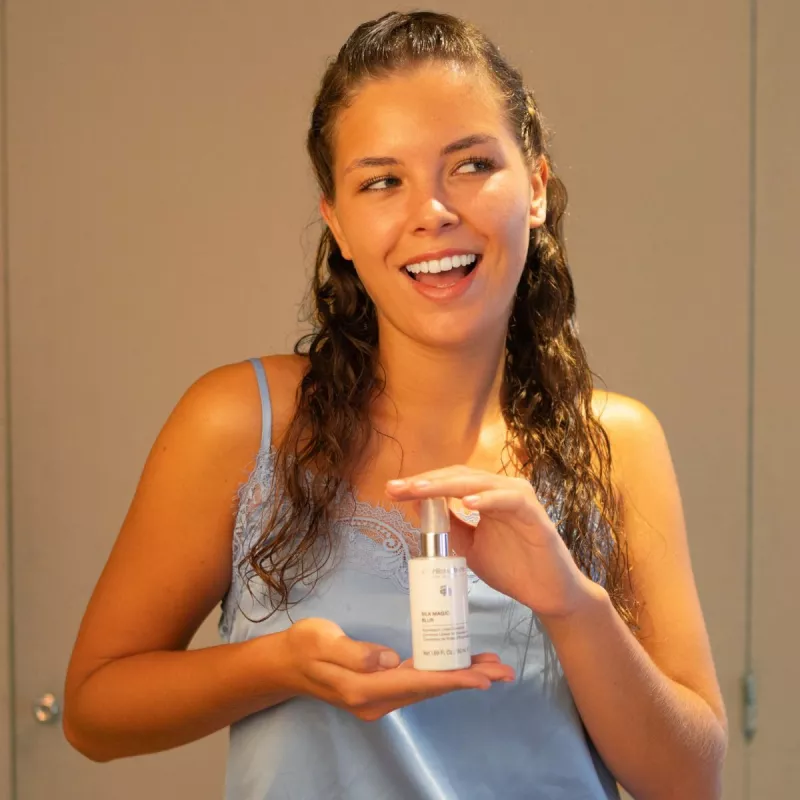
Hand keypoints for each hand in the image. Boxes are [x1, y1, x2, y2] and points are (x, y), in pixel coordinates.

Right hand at [280, 618, 513, 720]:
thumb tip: (389, 660)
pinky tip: (459, 667)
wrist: (285, 664)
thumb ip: (354, 653)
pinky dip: (442, 675)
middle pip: (431, 689)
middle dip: (468, 679)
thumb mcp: (322, 641)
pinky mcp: (380, 689)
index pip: (417, 683)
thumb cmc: (303, 646)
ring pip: (428, 688)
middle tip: (504, 671)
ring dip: (460, 677)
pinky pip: (418, 683)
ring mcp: (379, 698)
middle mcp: (377, 699)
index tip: (481, 678)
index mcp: (364, 688)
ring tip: (492, 668)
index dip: (451, 679)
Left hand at [386, 466, 596, 620]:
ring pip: (479, 483)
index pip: (449, 481)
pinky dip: (488, 499)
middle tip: (398, 488)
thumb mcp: (468, 547)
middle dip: (426, 482)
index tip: (392, 490)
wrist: (547, 594)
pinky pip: (510, 500)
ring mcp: (519, 499)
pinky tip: (468, 503)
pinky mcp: (535, 514)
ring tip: (420, 491)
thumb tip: (416, 505)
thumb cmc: (512, 568)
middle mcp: (502, 490)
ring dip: (447, 485)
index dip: (421, 484)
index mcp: (486, 495)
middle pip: (459, 477)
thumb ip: (448, 526)